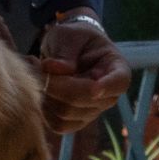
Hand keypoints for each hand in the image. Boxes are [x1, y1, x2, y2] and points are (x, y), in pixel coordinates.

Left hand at [34, 12, 126, 136]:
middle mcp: (108, 95)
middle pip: (85, 100)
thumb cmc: (74, 38)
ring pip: (66, 114)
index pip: (119, 82)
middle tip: (42, 65)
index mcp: (116, 68)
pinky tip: (40, 89)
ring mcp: (92, 111)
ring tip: (39, 72)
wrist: (68, 50)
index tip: (94, 88)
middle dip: (58, 85)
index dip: (107, 87)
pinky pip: (57, 124)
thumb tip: (56, 69)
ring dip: (47, 94)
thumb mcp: (70, 35)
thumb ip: (65, 51)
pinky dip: (43, 108)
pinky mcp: (75, 121)